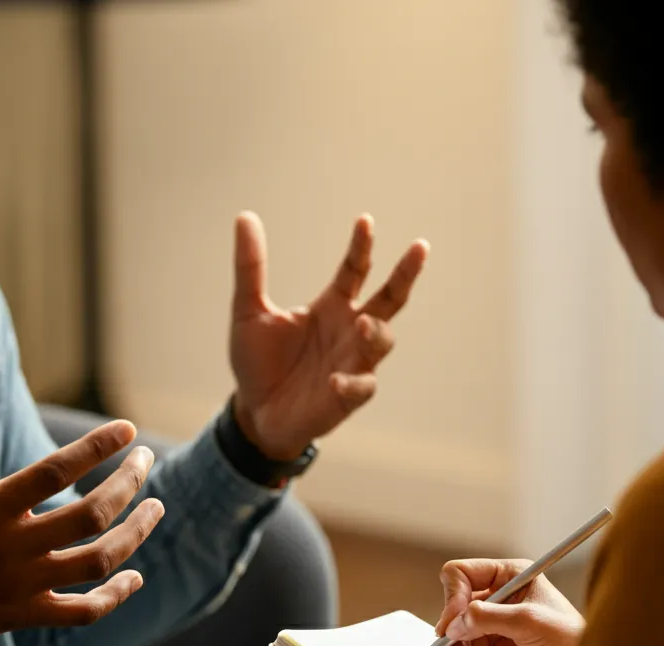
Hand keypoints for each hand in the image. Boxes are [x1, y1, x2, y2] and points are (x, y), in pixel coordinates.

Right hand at [0, 375, 164, 645]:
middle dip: (129, 483)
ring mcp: (19, 587)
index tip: (128, 430)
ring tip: (156, 508)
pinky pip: (81, 613)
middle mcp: (9, 548)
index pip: (55, 471)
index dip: (98, 447)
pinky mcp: (20, 617)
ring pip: (98, 562)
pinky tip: (133, 578)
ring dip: (136, 535)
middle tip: (147, 461)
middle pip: (91, 514)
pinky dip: (114, 598)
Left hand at [230, 212, 429, 459]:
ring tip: (361, 322)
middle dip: (405, 275)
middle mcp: (350, 330)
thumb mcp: (248, 312)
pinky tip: (334, 381)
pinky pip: (361, 387)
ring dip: (376, 331)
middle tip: (419, 248)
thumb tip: (244, 216)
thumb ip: (250, 268)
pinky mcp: (347, 397)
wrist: (254, 412)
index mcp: (332, 306)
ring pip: (382, 341)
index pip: (356, 270)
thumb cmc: (258, 363)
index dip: (362, 246)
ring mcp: (353, 363)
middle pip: (390, 299)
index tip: (365, 221)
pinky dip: (352, 383)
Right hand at [437, 559, 584, 645]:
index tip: (453, 625)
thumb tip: (453, 624)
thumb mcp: (529, 622)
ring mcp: (497, 634)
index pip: (460, 575)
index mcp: (509, 578)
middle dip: (458, 642)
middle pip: (454, 616)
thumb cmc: (573, 644)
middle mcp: (499, 604)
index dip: (452, 598)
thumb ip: (486, 617)